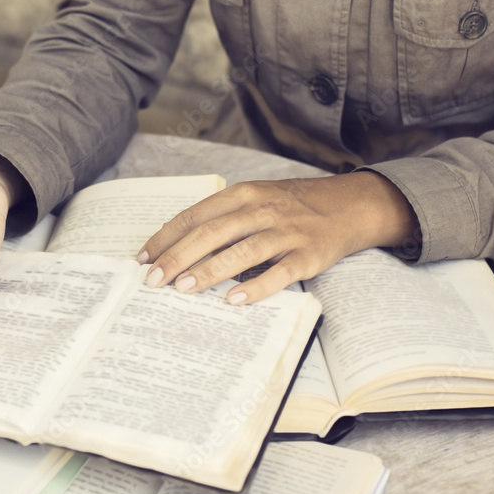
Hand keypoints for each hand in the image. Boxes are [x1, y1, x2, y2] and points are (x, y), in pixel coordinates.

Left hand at [137, 171, 418, 304]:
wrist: (350, 205)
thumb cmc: (293, 206)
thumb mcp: (257, 199)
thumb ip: (223, 217)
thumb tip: (179, 247)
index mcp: (244, 194)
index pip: (196, 215)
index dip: (167, 237)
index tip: (144, 258)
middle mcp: (263, 209)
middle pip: (212, 233)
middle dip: (178, 256)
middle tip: (154, 279)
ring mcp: (287, 232)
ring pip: (242, 251)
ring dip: (209, 271)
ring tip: (183, 288)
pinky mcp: (309, 255)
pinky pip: (279, 273)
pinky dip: (256, 287)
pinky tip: (234, 300)